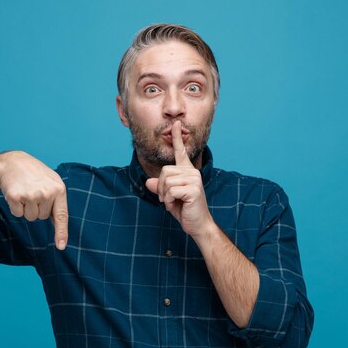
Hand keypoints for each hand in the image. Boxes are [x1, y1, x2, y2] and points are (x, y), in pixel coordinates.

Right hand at [0, 151, 67, 249]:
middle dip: (37, 208)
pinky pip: (18, 214)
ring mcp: (30, 195)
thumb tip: (58, 224)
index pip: (61, 216)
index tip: (61, 246)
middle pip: (42, 217)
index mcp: (59, 189)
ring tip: (26, 191)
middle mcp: (46, 193)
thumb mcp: (52, 183)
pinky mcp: (15, 197)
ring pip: (30, 217)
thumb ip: (58, 202)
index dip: (61, 233)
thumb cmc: (36, 175)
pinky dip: (16, 207)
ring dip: (26, 208)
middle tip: (33, 191)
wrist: (13, 163)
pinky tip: (17, 193)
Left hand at [145, 121, 213, 237]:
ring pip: (166, 181)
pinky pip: (171, 191)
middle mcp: (192, 172)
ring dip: (165, 196)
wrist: (198, 224)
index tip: (176, 123)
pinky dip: (169, 202)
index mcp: (187, 171)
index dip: (177, 138)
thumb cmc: (185, 210)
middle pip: (164, 171)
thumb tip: (149, 182)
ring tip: (174, 203)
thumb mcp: (168, 197)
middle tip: (168, 200)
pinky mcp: (194, 189)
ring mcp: (194, 180)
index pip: (181, 152)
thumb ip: (160, 188)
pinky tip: (178, 205)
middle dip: (161, 188)